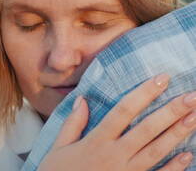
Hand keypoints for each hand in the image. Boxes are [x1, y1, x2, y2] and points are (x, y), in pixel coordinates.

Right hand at [38, 73, 195, 170]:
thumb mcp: (58, 147)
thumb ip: (72, 123)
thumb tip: (81, 99)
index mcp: (96, 141)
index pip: (124, 111)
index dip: (144, 93)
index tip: (161, 79)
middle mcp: (114, 155)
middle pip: (147, 129)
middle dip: (171, 112)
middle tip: (192, 96)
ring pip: (156, 150)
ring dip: (178, 133)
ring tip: (195, 117)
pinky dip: (175, 167)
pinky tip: (189, 155)